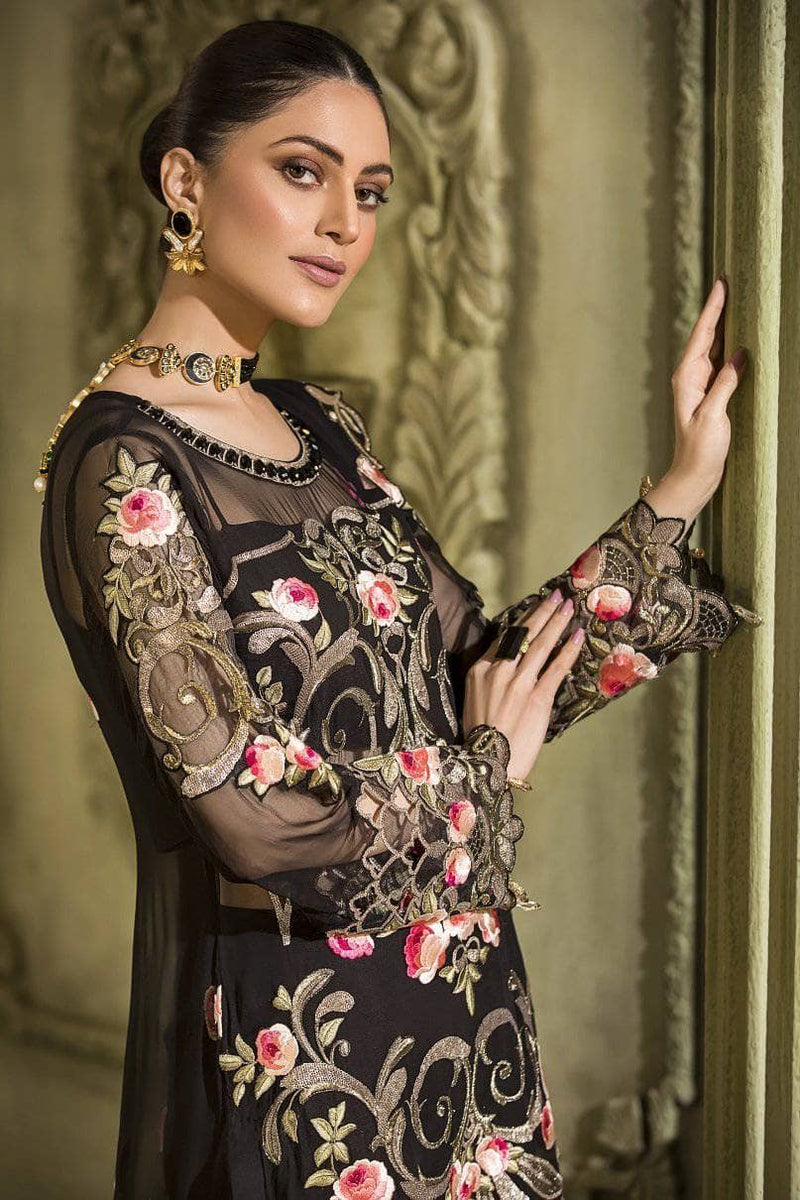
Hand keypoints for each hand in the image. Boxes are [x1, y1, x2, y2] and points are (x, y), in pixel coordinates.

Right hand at [464, 589, 585, 780]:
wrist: (486, 763)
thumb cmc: (480, 737)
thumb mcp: (475, 699)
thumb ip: (491, 679)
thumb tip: (512, 664)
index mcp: (479, 669)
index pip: (504, 637)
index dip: (524, 619)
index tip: (536, 607)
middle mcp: (497, 670)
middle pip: (523, 633)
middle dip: (543, 612)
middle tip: (558, 596)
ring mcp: (518, 683)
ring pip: (540, 644)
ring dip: (557, 623)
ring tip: (569, 608)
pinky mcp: (537, 697)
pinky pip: (556, 667)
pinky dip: (568, 650)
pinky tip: (578, 637)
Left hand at [661, 275, 747, 517]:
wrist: (694, 475)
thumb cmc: (699, 450)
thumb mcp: (713, 416)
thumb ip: (725, 384)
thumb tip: (739, 355)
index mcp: (687, 377)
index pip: (702, 334)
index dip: (713, 308)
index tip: (721, 283)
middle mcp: (691, 377)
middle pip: (706, 335)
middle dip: (717, 308)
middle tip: (728, 280)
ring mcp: (700, 385)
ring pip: (714, 346)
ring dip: (723, 324)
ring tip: (735, 300)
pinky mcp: (710, 395)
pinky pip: (721, 362)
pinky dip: (729, 345)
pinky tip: (738, 336)